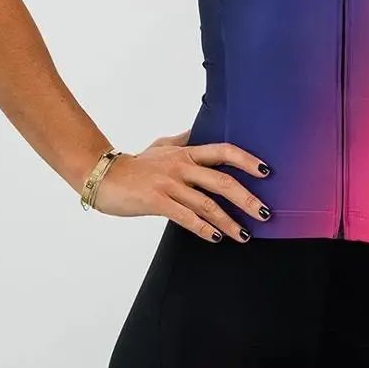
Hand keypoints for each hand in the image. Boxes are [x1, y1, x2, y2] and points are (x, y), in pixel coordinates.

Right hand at [91, 133, 272, 242]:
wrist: (102, 175)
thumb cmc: (134, 164)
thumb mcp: (161, 146)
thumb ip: (183, 141)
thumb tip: (199, 130)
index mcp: (186, 153)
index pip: (223, 151)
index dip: (247, 160)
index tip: (266, 172)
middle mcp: (181, 166)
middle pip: (222, 180)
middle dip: (247, 198)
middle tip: (265, 213)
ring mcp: (169, 184)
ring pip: (207, 204)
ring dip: (228, 222)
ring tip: (244, 235)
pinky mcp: (156, 201)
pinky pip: (185, 217)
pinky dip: (203, 228)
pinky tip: (215, 238)